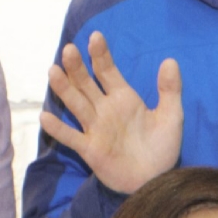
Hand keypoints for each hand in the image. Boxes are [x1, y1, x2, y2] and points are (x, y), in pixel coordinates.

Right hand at [35, 32, 183, 195]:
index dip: (100, 54)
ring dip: (64, 89)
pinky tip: (45, 117)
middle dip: (77, 67)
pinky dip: (59, 129)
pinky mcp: (90, 150)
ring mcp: (95, 129)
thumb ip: (170, 89)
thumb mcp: (172, 117)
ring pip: (76, 104)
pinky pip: (71, 137)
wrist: (158, 180)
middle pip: (86, 83)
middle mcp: (105, 109)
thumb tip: (170, 60)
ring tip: (53, 71)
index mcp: (123, 98)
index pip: (107, 71)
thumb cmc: (162, 148)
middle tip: (69, 49)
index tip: (96, 37)